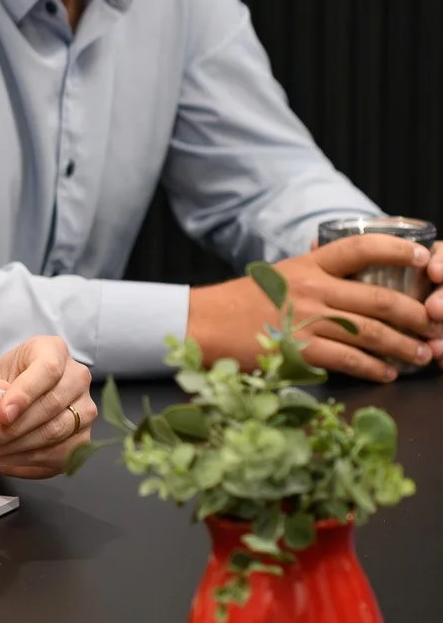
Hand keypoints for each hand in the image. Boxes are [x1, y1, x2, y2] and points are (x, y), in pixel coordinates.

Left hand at [0, 336, 93, 477]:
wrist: (19, 393)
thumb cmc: (4, 379)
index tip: (2, 415)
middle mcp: (78, 377)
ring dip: (18, 448)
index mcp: (54, 350)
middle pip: (52, 405)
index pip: (48, 370)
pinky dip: (29, 461)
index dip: (25, 395)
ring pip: (56, 433)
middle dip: (15, 428)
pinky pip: (60, 455)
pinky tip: (3, 461)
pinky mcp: (84, 437)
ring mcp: (86, 408)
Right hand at [189, 236, 436, 382]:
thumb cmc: (241, 299)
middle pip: (378, 299)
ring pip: (370, 333)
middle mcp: (311, 289)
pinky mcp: (299, 350)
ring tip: (420, 354)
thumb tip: (351, 262)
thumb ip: (315, 270)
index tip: (422, 259)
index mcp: (308, 264)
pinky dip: (373, 369)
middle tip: (432, 325)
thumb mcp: (280, 273)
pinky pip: (348, 360)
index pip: (360, 248)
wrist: (203, 323)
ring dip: (402, 346)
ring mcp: (306, 320)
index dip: (395, 251)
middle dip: (414, 314)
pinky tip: (386, 373)